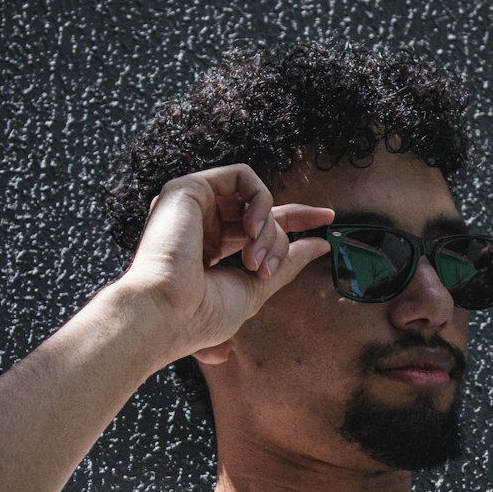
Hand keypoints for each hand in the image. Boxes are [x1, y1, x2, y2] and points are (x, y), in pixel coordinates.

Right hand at [118, 165, 333, 366]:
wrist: (165, 313)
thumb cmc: (200, 314)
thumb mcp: (254, 290)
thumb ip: (286, 264)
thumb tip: (319, 246)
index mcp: (212, 250)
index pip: (259, 227)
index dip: (295, 222)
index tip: (327, 223)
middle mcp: (201, 224)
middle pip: (262, 211)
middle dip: (281, 239)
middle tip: (268, 270)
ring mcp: (194, 205)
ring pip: (256, 198)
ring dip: (268, 229)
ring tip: (254, 260)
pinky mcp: (188, 188)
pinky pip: (243, 177)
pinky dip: (259, 201)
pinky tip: (251, 227)